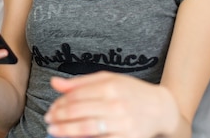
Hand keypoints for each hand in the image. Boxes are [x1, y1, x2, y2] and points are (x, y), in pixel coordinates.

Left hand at [44, 71, 178, 137]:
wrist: (160, 108)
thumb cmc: (130, 91)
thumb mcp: (107, 79)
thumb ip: (80, 83)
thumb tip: (54, 83)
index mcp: (110, 86)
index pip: (76, 95)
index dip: (60, 103)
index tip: (52, 108)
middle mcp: (116, 104)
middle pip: (79, 111)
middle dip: (60, 117)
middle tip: (48, 120)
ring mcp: (123, 123)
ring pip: (87, 128)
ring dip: (66, 131)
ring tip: (54, 131)